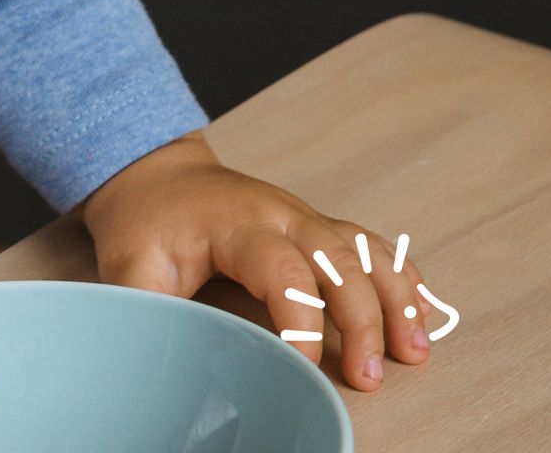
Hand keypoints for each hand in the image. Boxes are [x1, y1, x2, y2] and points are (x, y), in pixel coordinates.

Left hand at [76, 132, 434, 392]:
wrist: (153, 172)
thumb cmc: (145, 221)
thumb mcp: (128, 265)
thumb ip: (143, 311)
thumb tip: (154, 362)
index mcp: (236, 223)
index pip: (281, 271)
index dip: (300, 322)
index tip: (305, 369)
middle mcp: (280, 215)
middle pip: (337, 260)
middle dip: (361, 319)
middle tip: (368, 378)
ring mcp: (304, 218)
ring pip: (365, 251)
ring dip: (396, 299)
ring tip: (415, 352)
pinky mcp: (317, 227)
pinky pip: (371, 246)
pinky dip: (401, 278)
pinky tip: (422, 314)